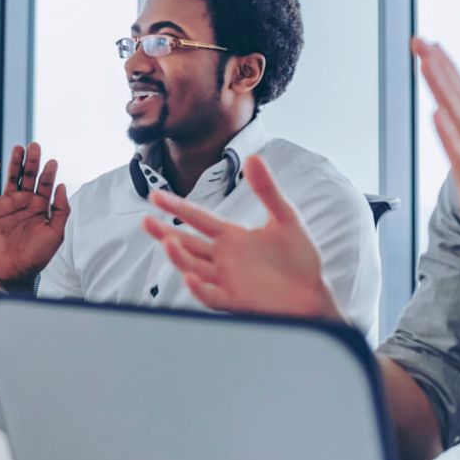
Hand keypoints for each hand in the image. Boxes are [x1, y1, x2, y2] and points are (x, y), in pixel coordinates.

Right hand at [0, 144, 69, 287]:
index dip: (49, 173)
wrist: (14, 272)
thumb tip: (62, 186)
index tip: (52, 162)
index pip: (45, 184)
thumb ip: (61, 210)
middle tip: (35, 146)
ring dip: (14, 162)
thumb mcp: (56, 234)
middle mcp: (24, 202)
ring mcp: (8, 204)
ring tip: (18, 148)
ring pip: (10, 177)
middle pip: (28, 175)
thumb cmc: (37, 256)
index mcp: (41, 207)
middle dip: (32, 161)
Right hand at [144, 154, 342, 319]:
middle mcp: (223, 257)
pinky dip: (199, 288)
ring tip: (168, 241)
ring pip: (193, 266)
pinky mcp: (235, 301)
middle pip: (186, 242)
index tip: (155, 196)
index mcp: (232, 236)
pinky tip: (190, 277)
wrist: (314, 296)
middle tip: (146, 220)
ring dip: (179, 256)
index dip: (176, 207)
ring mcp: (226, 280)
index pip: (197, 218)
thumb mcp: (286, 218)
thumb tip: (253, 158)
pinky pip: (211, 296)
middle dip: (164, 232)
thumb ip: (267, 190)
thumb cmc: (300, 259)